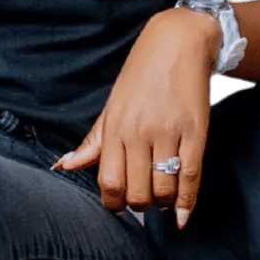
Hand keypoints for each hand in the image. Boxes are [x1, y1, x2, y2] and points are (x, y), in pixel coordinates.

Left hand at [58, 5, 222, 220]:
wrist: (177, 43)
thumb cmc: (141, 76)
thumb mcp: (112, 107)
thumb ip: (92, 142)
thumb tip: (64, 166)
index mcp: (115, 128)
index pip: (109, 182)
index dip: (114, 203)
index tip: (120, 206)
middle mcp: (139, 133)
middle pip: (137, 192)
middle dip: (140, 206)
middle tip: (144, 201)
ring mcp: (168, 133)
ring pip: (163, 189)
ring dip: (163, 203)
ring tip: (163, 197)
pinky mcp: (195, 133)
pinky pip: (191, 177)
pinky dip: (187, 203)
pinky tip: (183, 216)